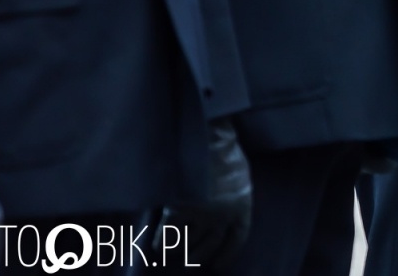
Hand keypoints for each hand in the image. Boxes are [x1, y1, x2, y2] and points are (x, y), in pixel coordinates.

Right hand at [156, 118, 251, 268]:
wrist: (206, 134)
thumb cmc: (222, 148)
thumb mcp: (237, 173)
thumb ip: (231, 194)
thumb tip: (221, 212)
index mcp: (242, 203)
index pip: (238, 237)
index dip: (227, 253)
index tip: (217, 265)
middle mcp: (224, 214)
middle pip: (210, 245)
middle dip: (198, 256)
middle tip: (187, 262)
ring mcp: (201, 213)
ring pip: (186, 242)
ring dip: (176, 250)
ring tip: (168, 253)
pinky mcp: (180, 209)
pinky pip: (167, 234)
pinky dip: (160, 242)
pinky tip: (154, 246)